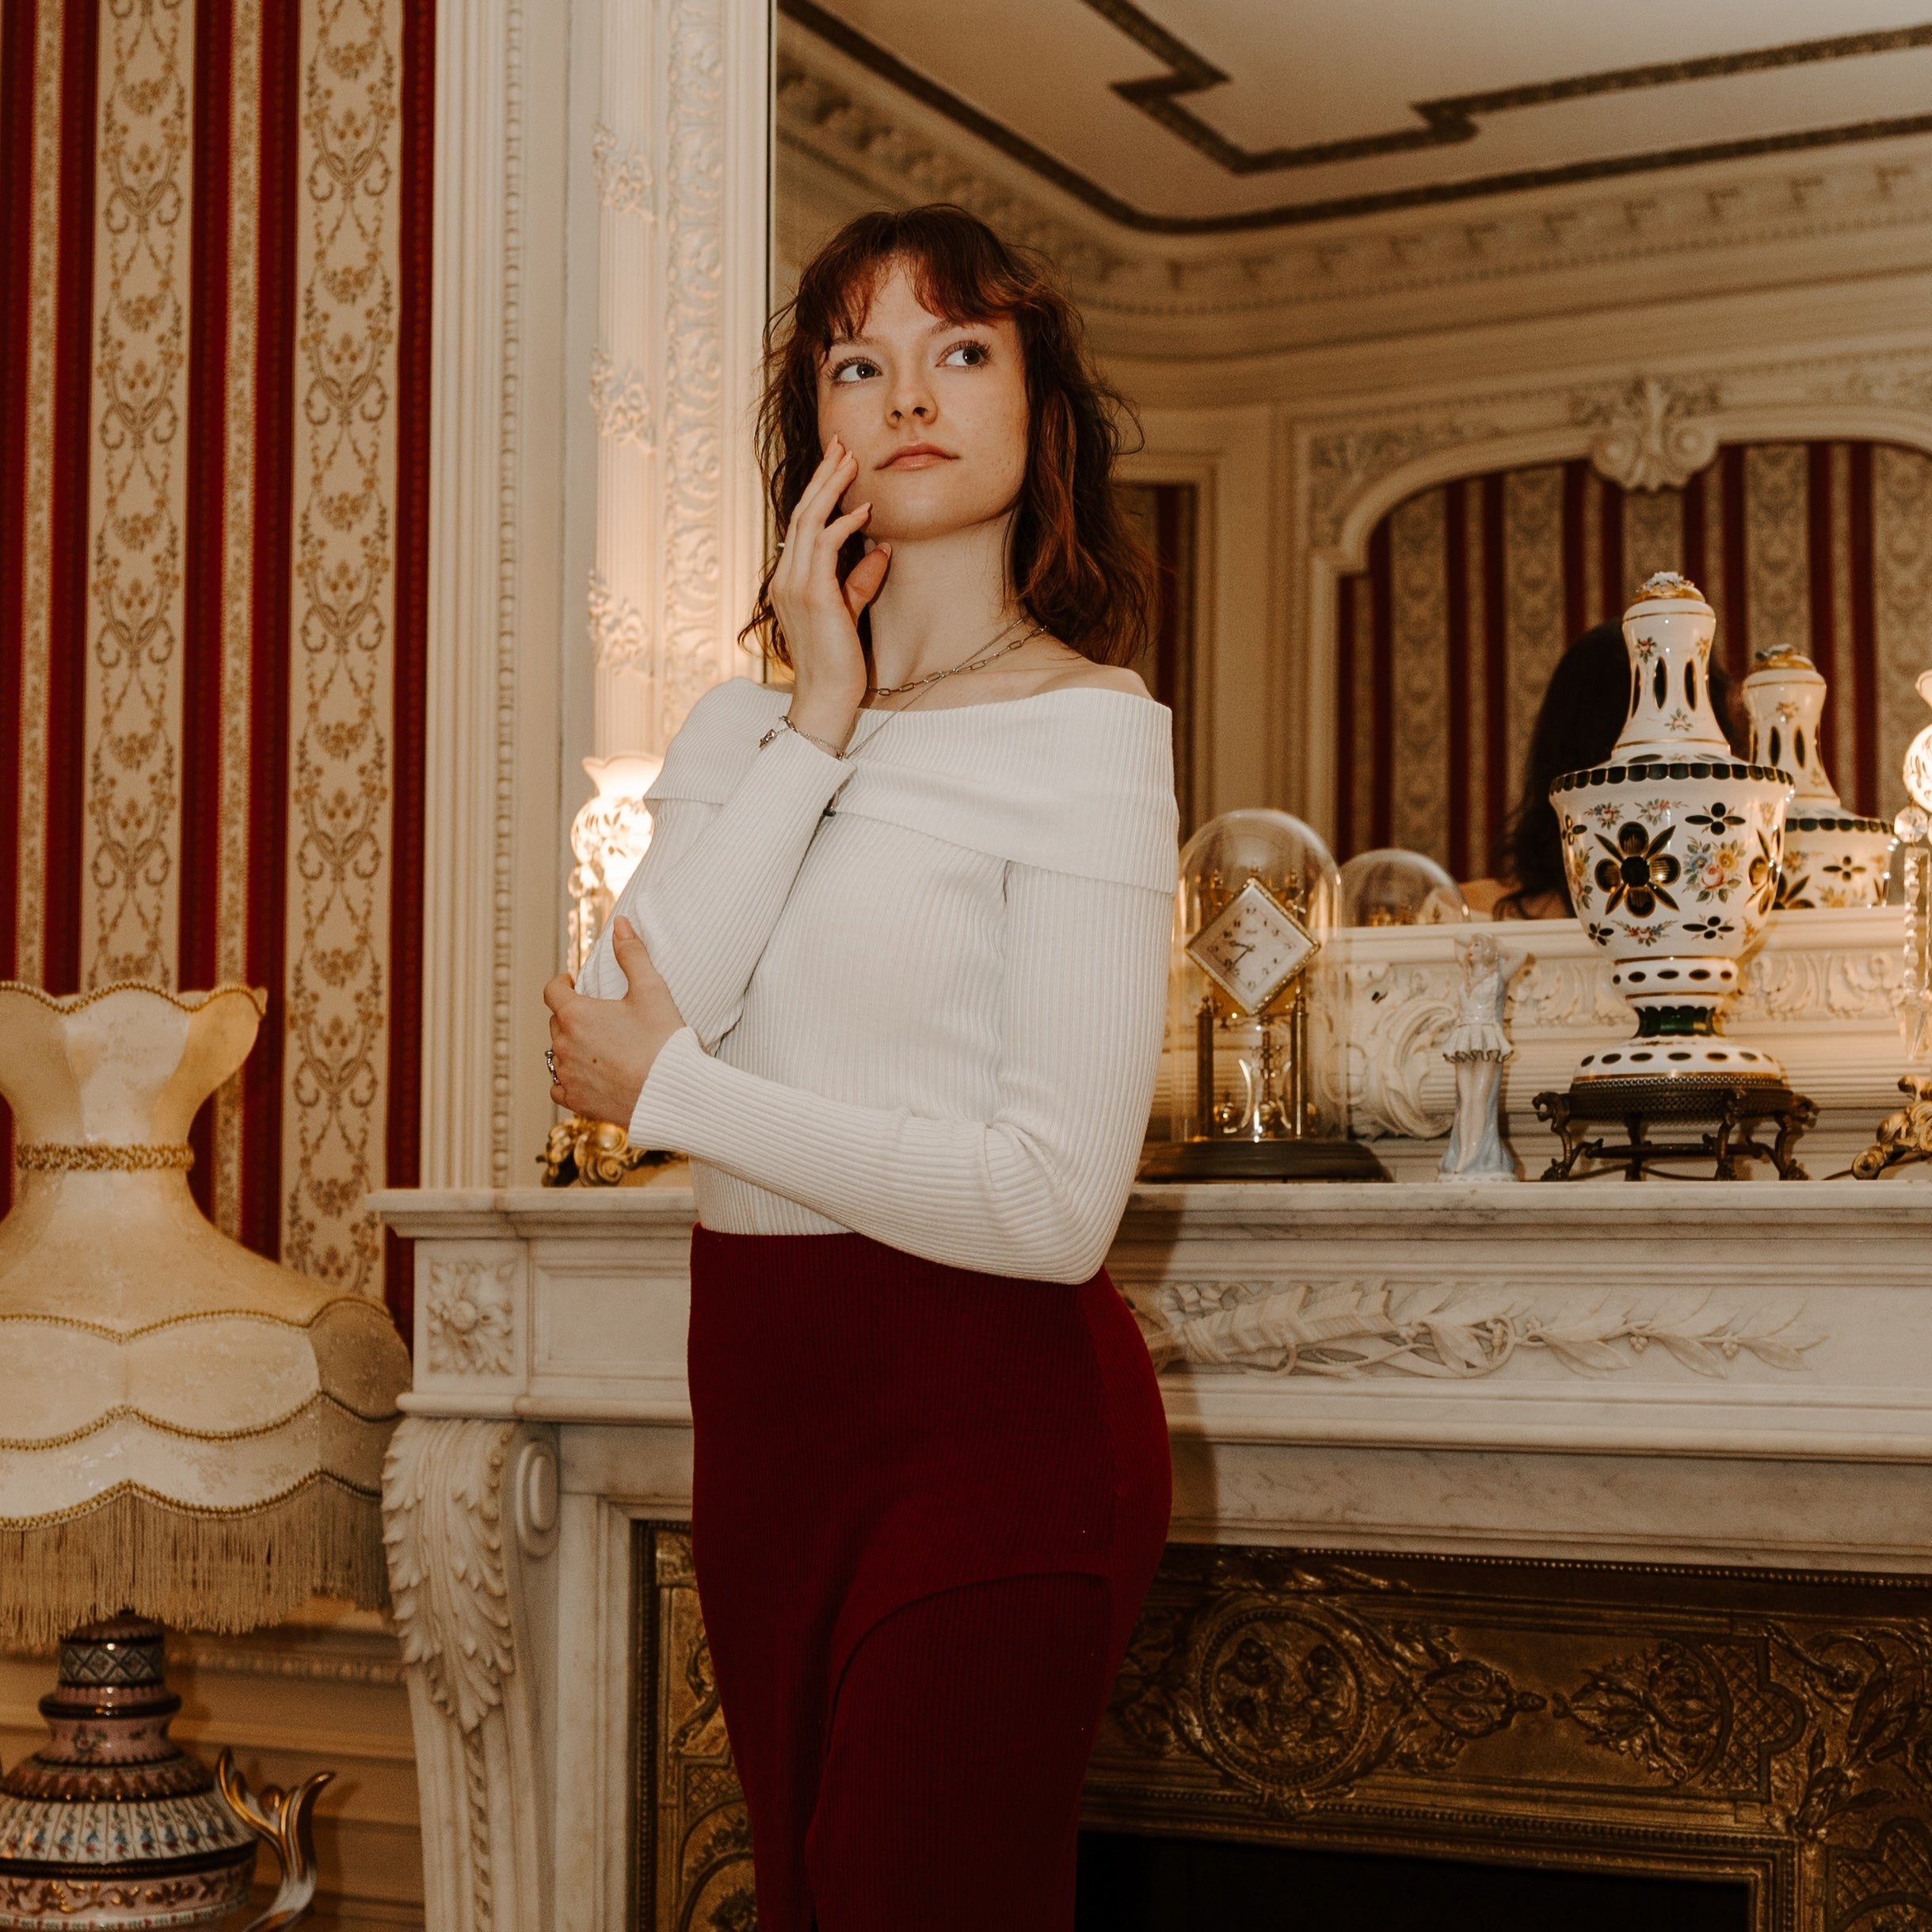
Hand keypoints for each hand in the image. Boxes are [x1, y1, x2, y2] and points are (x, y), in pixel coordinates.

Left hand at [544, 919, 685, 1126]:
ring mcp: (568, 1076)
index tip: (572, 983)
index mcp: (576, 1015)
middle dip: (571, 1015)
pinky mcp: (577, 1102)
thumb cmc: (663, 1042)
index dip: (561, 984)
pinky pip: (559, 1087)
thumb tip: (620, 924)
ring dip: (571, 1047)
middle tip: (596, 1016)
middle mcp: (563, 1045)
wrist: (672, 1094)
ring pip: (558, 1055)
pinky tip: (589, 1077)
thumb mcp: (652, 991)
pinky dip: (569, 1080)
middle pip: (557, 1023)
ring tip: (597, 1047)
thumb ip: (632, 955)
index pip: (552, 991)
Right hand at [769, 434, 889, 748]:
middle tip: (843, 446)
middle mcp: (785, 578)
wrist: (827, 696)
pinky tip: (864, 510)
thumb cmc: (839, 660)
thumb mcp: (851, 611)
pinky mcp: (812, 595)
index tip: (838, 463)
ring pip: (809, 521)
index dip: (819, 491)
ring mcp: (794, 585)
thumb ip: (860, 580)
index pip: (802, 524)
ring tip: (851, 462)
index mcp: (789, 580)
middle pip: (802, 513)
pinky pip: (824, 546)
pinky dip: (844, 524)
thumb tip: (882, 549)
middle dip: (823, 476)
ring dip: (832, 489)